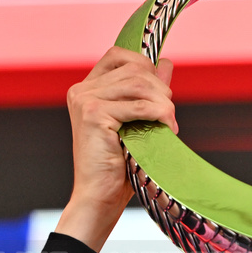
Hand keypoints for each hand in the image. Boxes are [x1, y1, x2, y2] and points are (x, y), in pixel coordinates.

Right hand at [55, 47, 176, 251]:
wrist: (100, 196)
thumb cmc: (119, 163)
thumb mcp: (137, 120)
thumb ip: (148, 90)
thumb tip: (166, 62)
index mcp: (87, 89)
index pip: (118, 56)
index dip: (144, 65)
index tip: (161, 91)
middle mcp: (82, 90)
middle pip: (134, 68)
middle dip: (160, 89)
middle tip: (169, 115)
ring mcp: (85, 100)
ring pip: (139, 84)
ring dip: (163, 103)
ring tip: (169, 124)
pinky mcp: (93, 114)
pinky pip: (138, 104)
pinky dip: (159, 114)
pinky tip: (166, 128)